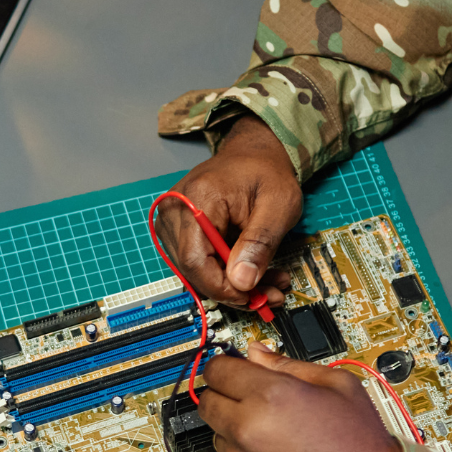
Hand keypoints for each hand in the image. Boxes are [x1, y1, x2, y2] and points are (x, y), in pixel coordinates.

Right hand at [158, 115, 302, 308]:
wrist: (253, 154)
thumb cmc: (265, 172)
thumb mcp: (279, 205)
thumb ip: (260, 243)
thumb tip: (242, 282)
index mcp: (198, 197)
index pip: (195, 259)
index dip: (221, 287)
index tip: (251, 297)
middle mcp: (175, 208)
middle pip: (192, 269)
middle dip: (232, 290)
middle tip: (269, 294)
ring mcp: (172, 219)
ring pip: (194, 271)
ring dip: (231, 284)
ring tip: (267, 281)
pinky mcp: (176, 229)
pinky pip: (196, 262)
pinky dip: (224, 273)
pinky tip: (250, 271)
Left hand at [196, 343, 405, 451]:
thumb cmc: (362, 448)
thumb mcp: (338, 386)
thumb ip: (288, 365)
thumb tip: (257, 353)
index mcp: (269, 397)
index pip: (217, 370)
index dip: (227, 366)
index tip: (234, 369)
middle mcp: (246, 431)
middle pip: (207, 401)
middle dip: (225, 395)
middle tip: (252, 400)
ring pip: (216, 435)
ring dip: (234, 430)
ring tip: (274, 437)